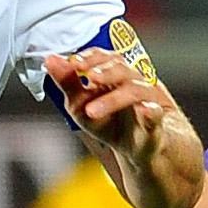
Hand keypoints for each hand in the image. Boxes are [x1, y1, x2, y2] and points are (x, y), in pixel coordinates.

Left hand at [43, 47, 173, 157]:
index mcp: (115, 75)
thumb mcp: (81, 105)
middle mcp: (133, 82)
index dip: (91, 57)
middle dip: (104, 72)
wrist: (136, 150)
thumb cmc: (110, 123)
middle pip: (122, 68)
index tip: (74, 62)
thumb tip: (50, 59)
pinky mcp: (157, 123)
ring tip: (92, 111)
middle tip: (89, 79)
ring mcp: (148, 100)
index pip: (105, 57)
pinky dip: (151, 112)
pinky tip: (146, 110)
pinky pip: (157, 114)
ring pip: (135, 90)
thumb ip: (67, 82)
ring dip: (112, 99)